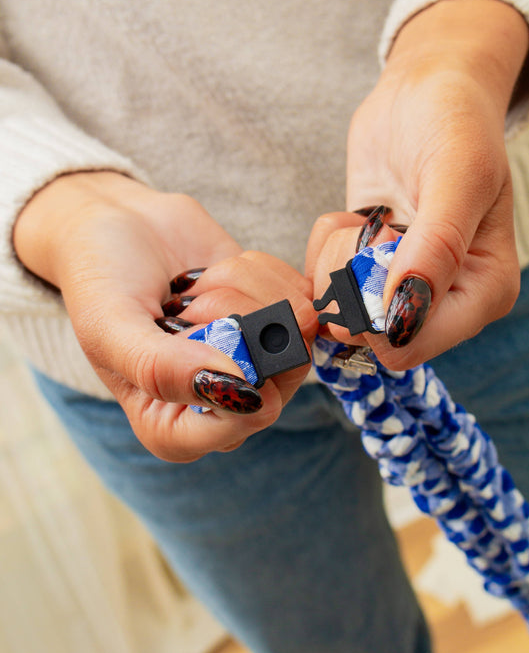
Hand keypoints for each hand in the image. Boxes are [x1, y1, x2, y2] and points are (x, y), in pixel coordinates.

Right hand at [14, 171, 316, 460]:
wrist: (118, 225)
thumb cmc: (101, 281)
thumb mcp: (112, 329)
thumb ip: (162, 371)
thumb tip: (240, 391)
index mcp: (176, 428)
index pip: (244, 424)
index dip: (243, 373)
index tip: (208, 330)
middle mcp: (225, 404)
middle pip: (283, 374)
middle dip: (232, 318)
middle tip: (182, 303)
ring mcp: (259, 361)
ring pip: (296, 328)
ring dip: (240, 288)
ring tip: (192, 288)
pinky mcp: (278, 316)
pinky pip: (302, 294)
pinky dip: (260, 270)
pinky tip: (218, 272)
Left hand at [307, 0, 528, 369]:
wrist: (425, 92)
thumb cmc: (455, 123)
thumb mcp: (457, 176)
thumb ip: (437, 247)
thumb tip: (403, 314)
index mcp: (481, 291)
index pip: (412, 344)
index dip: (372, 317)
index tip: (363, 261)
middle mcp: (440, 300)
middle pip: (369, 335)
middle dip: (350, 285)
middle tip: (365, 232)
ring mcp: (398, 288)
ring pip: (339, 313)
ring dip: (334, 264)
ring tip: (363, 220)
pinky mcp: (364, 270)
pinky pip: (324, 286)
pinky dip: (324, 252)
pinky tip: (352, 220)